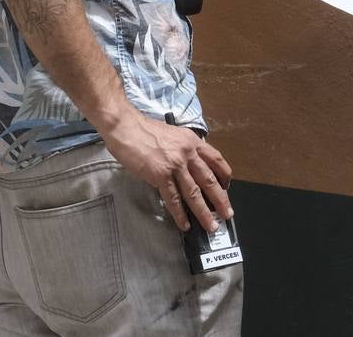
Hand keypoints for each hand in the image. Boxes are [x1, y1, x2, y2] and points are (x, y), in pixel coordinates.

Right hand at [103, 110, 232, 231]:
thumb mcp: (173, 134)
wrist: (126, 126)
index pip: (216, 160)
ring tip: (211, 225)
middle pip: (209, 179)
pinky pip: (173, 199)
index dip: (224, 176)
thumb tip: (191, 166)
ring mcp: (175, 164)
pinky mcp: (160, 175)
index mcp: (192, 141)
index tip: (227, 187)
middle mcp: (187, 152)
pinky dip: (180, 214)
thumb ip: (184, 149)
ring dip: (204, 212)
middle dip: (220, 199)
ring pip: (194, 193)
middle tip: (227, 213)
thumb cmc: (144, 130)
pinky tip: (185, 224)